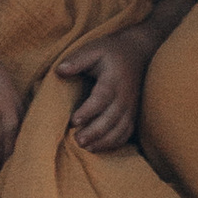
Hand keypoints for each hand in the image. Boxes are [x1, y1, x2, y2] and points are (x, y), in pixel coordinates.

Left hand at [58, 23, 152, 154]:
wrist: (138, 52)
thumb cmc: (111, 52)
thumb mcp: (93, 49)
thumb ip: (77, 60)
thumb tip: (59, 71)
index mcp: (114, 79)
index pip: (102, 98)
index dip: (88, 111)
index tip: (73, 121)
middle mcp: (125, 96)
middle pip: (111, 118)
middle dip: (95, 132)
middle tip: (77, 141)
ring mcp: (131, 106)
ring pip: (120, 129)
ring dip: (104, 141)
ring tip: (86, 148)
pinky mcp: (133, 113)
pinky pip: (127, 133)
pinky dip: (114, 143)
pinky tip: (98, 147)